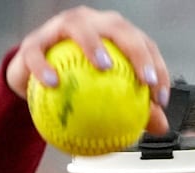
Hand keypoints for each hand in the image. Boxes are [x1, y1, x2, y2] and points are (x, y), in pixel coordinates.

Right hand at [6, 6, 170, 133]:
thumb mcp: (107, 95)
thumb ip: (135, 107)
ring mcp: (61, 27)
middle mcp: (92, 23)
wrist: (34, 76)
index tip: (159, 97)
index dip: (157, 67)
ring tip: (105, 66)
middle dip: (137, 51)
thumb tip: (160, 126)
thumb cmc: (77, 81)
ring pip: (80, 27)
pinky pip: (38, 52)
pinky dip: (44, 66)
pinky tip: (53, 83)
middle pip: (119, 28)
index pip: (143, 43)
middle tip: (146, 80)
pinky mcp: (34, 40)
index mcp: (113, 34)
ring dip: (94, 45)